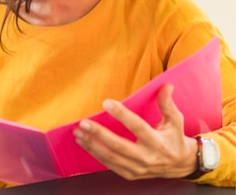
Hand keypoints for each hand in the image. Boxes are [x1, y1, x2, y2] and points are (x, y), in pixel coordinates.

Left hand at [73, 84, 197, 179]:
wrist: (181, 165)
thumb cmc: (174, 139)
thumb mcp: (175, 121)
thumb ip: (167, 104)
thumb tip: (166, 85)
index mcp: (157, 142)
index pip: (137, 127)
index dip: (122, 115)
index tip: (106, 102)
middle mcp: (147, 157)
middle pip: (119, 146)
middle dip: (99, 134)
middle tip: (84, 123)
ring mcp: (137, 168)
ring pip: (111, 157)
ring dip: (92, 144)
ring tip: (78, 132)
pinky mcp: (130, 174)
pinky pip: (109, 165)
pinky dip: (95, 154)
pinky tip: (84, 143)